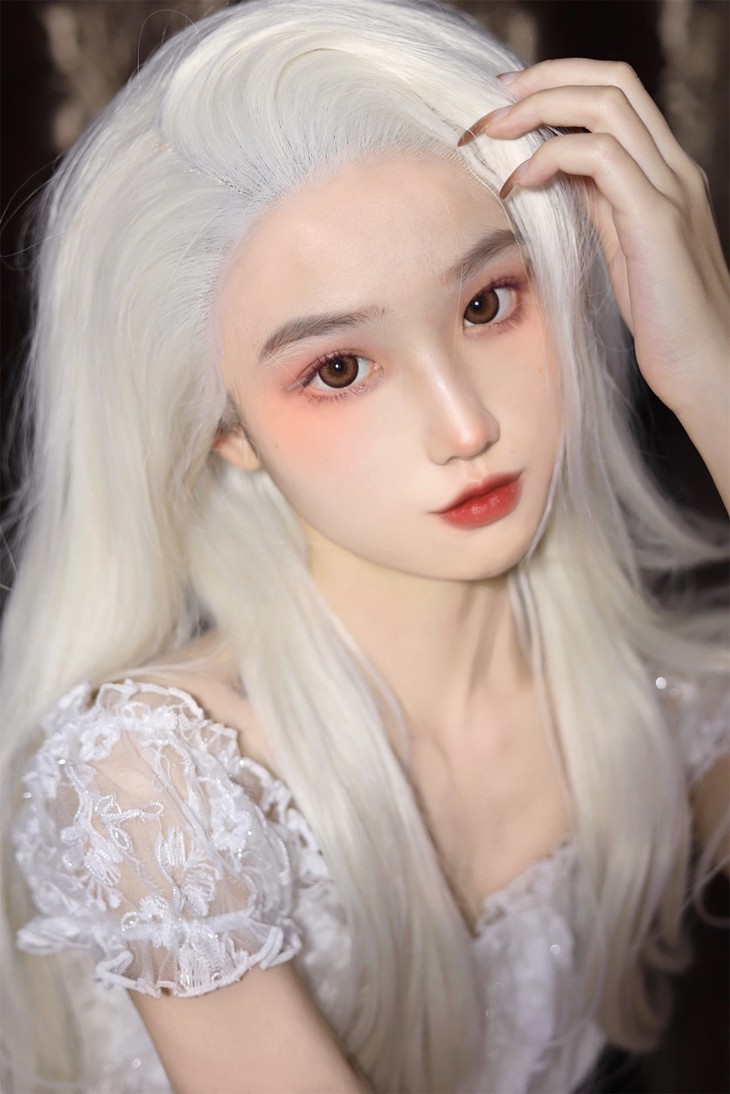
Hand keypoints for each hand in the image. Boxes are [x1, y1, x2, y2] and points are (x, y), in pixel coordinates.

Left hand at [458, 59, 729, 423]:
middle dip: (542, 80)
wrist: (705, 364)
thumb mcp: (623, 247)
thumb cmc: (662, 318)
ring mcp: (671, 188)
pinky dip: (550, 158)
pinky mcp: (657, 219)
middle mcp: (673, 168)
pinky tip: (519, 183)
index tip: (508, 101)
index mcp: (665, 172)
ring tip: (493, 134)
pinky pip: (600, 157)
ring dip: (538, 110)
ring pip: (606, 105)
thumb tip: (554, 171)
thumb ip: (598, 203)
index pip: (617, 95)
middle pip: (612, 80)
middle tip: (491, 104)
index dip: (560, 83)